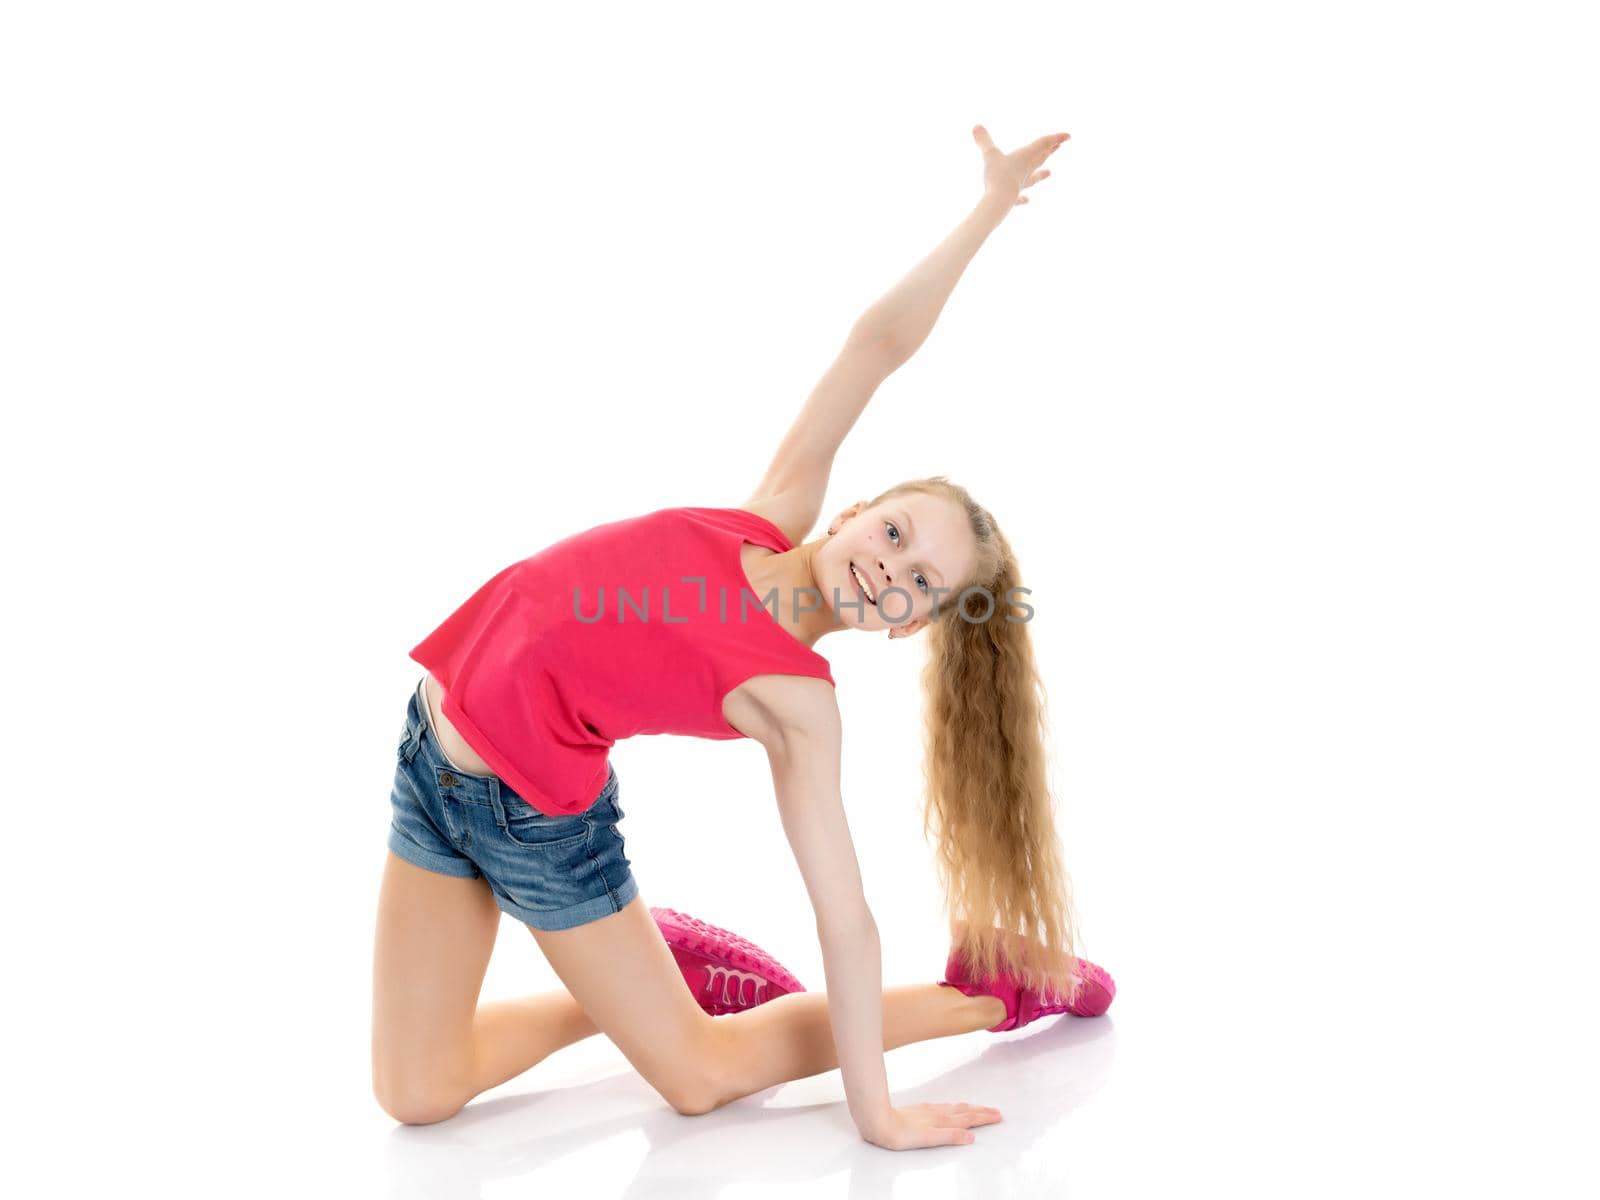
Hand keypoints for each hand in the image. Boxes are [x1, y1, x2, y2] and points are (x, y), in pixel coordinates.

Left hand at [860, 1100, 1003, 1150]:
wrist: (878, 1121)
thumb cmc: (900, 1133)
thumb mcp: (928, 1138)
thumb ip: (950, 1136)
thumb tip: (971, 1137)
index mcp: (941, 1120)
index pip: (968, 1118)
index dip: (984, 1118)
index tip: (998, 1116)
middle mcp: (937, 1113)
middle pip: (964, 1111)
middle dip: (981, 1111)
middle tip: (996, 1112)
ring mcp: (928, 1110)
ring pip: (954, 1108)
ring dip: (970, 1108)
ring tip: (979, 1108)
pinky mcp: (919, 1110)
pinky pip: (943, 1107)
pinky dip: (954, 1107)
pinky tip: (950, 1108)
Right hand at [973, 124, 1069, 207]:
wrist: (998, 201)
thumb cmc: (998, 176)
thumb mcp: (990, 155)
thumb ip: (984, 141)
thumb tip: (976, 126)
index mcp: (1025, 156)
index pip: (1043, 144)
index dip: (1056, 138)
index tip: (1068, 136)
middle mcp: (1026, 170)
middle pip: (1040, 158)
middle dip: (1049, 151)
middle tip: (1058, 146)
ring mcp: (1021, 184)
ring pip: (1034, 177)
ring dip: (1041, 174)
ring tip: (1049, 173)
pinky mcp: (1013, 197)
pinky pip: (1020, 196)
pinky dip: (1024, 198)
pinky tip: (1027, 200)